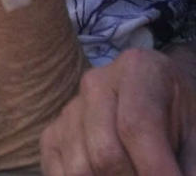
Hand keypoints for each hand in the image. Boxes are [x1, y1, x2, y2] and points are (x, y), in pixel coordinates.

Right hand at [40, 48, 195, 174]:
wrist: (157, 97)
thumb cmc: (179, 115)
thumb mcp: (195, 131)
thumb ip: (190, 163)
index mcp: (137, 70)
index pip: (136, 126)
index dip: (155, 170)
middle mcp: (96, 83)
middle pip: (106, 154)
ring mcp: (71, 108)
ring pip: (80, 169)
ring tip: (134, 173)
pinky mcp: (52, 133)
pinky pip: (58, 173)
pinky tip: (106, 175)